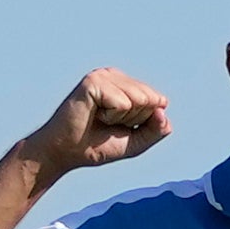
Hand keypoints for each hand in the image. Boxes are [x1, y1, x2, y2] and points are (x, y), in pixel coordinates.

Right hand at [24, 68, 173, 175]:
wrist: (66, 153)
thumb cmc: (97, 146)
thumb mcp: (136, 141)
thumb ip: (155, 129)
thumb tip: (163, 109)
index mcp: (125, 84)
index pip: (157, 100)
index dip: (142, 122)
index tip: (118, 127)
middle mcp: (114, 75)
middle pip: (150, 99)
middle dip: (133, 120)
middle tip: (107, 124)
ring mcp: (103, 76)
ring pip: (139, 100)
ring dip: (122, 119)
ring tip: (100, 119)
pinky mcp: (93, 81)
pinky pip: (123, 103)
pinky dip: (111, 116)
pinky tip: (93, 114)